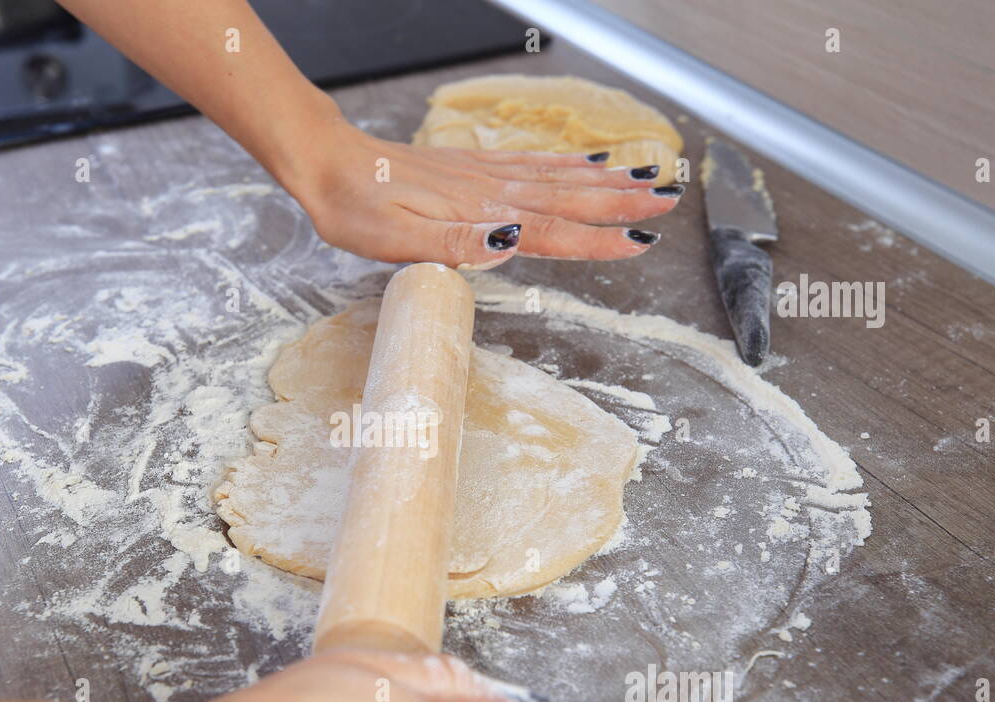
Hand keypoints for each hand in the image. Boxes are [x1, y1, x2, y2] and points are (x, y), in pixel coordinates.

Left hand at [285, 124, 682, 269]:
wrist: (325, 163)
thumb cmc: (354, 208)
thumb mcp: (396, 240)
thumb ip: (457, 244)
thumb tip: (512, 245)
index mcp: (478, 216)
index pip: (550, 229)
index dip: (596, 238)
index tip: (640, 242)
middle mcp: (489, 192)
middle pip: (567, 197)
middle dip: (620, 202)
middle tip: (669, 201)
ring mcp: (481, 175)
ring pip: (556, 178)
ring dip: (604, 182)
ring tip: (647, 179)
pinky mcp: (469, 166)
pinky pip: (529, 163)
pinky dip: (564, 164)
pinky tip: (586, 162)